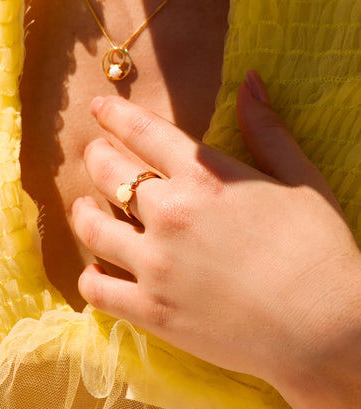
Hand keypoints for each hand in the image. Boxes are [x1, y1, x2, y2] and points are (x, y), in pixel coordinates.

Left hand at [72, 72, 360, 408]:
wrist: (326, 329)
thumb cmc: (317, 250)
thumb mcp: (298, 178)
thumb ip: (266, 128)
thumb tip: (252, 79)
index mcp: (204, 176)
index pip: (142, 131)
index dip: (114, 114)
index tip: (99, 106)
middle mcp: (169, 213)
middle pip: (108, 172)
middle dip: (96, 156)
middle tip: (95, 154)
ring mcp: (155, 265)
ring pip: (92, 228)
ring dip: (82, 212)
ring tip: (84, 207)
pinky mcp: (152, 311)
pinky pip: (97, 289)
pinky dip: (90, 277)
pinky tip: (96, 269)